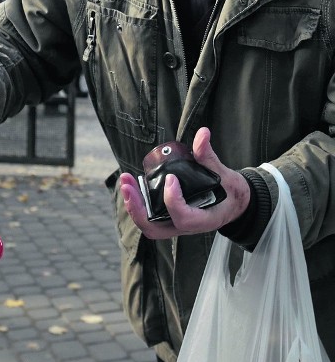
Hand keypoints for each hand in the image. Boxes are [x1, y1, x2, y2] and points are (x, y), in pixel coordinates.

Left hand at [120, 127, 250, 239]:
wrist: (235, 205)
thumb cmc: (231, 192)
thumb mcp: (225, 175)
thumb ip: (210, 156)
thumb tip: (203, 133)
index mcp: (204, 219)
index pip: (183, 216)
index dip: (173, 199)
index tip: (170, 178)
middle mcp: (187, 227)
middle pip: (155, 228)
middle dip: (138, 208)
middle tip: (128, 185)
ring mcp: (177, 225)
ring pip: (149, 226)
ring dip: (134, 206)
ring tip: (126, 182)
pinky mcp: (170, 219)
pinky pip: (150, 218)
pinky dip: (138, 204)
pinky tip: (133, 185)